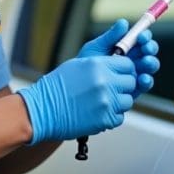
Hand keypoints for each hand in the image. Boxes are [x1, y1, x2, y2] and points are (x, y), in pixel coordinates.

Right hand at [17, 54, 135, 144]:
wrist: (42, 110)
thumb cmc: (57, 87)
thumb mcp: (78, 64)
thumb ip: (101, 61)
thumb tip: (118, 54)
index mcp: (98, 65)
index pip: (128, 65)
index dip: (125, 70)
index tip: (120, 74)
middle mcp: (105, 82)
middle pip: (131, 82)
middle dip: (123, 86)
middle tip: (111, 89)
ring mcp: (106, 102)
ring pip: (127, 101)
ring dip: (118, 102)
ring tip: (101, 101)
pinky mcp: (105, 119)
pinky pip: (119, 117)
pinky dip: (112, 116)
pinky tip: (97, 112)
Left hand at [77, 19, 160, 96]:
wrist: (78, 86)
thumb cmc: (86, 64)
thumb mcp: (97, 47)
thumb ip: (110, 36)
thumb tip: (123, 22)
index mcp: (126, 46)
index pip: (141, 38)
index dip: (144, 35)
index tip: (141, 36)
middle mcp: (133, 58)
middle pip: (149, 51)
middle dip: (150, 47)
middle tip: (145, 48)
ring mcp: (135, 73)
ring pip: (150, 66)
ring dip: (151, 62)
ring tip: (145, 62)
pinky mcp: (135, 88)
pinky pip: (146, 83)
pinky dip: (147, 80)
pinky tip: (142, 78)